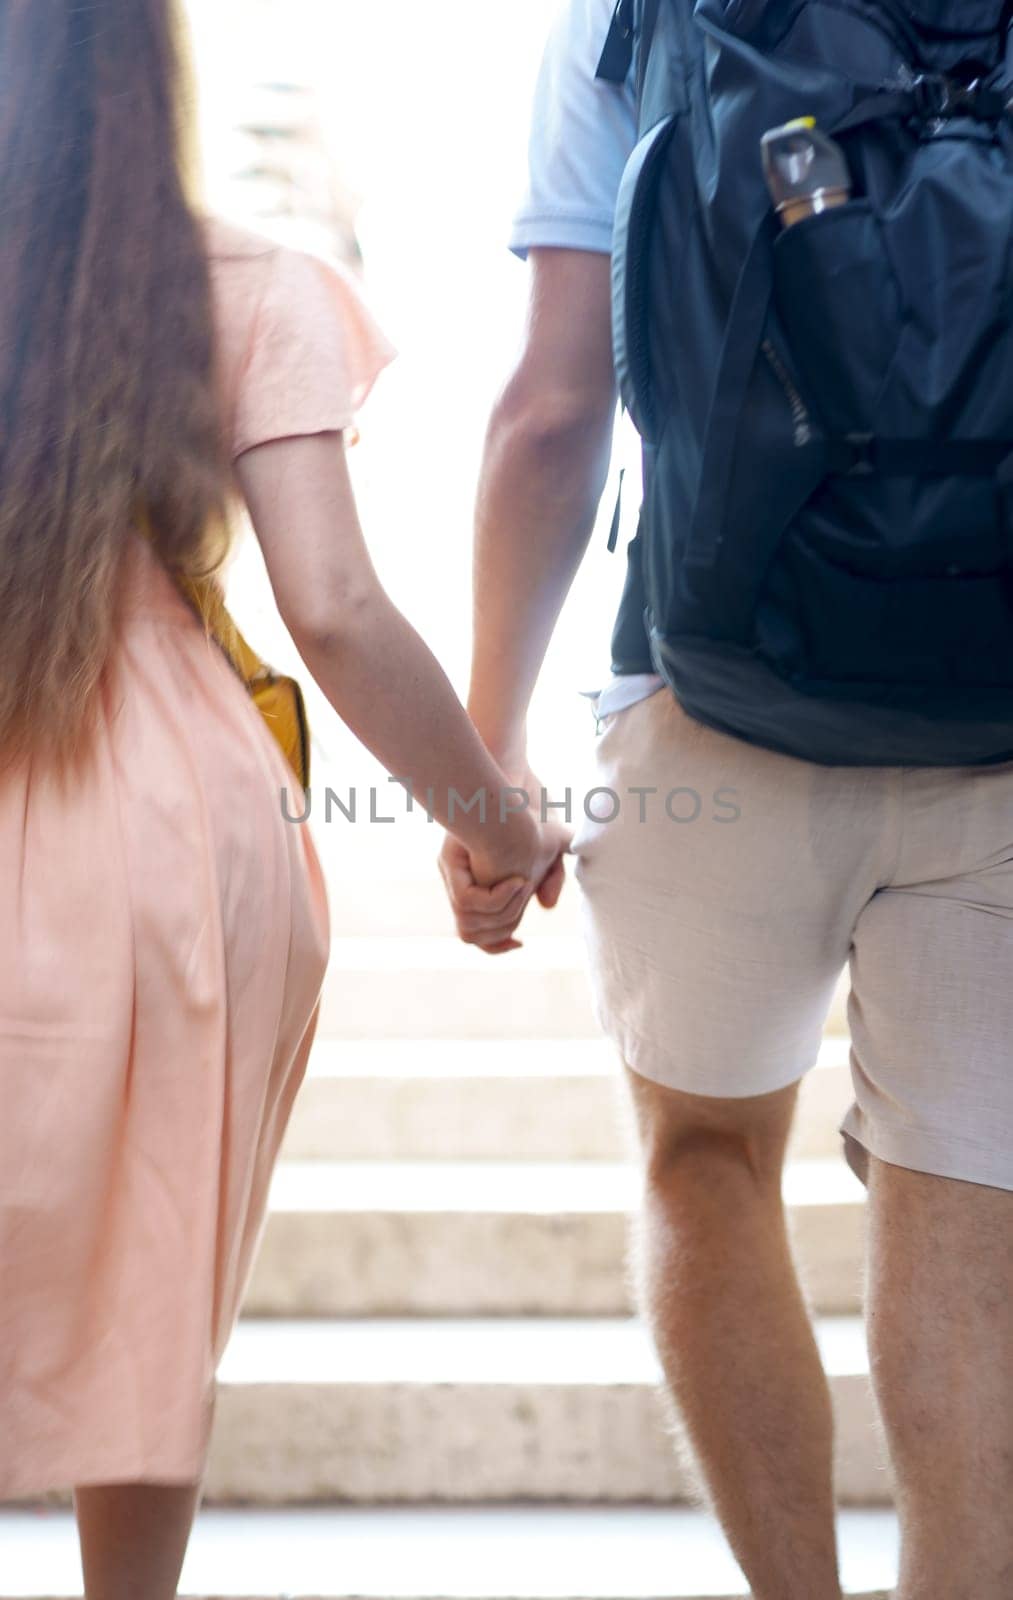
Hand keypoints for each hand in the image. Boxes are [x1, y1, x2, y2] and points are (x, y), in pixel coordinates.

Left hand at [439, 808, 570, 954]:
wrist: (507, 775)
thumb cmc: (530, 803)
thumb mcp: (551, 843)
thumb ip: (552, 875)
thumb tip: (544, 907)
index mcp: (477, 880)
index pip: (477, 933)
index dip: (496, 945)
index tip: (518, 943)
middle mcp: (460, 879)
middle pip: (471, 933)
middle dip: (502, 929)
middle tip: (526, 901)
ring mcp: (455, 872)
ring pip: (468, 924)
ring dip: (502, 913)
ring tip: (523, 884)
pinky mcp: (452, 861)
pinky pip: (469, 902)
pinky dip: (496, 898)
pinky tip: (517, 878)